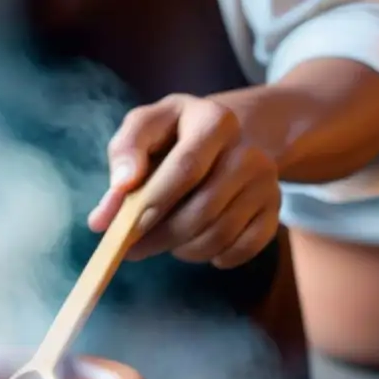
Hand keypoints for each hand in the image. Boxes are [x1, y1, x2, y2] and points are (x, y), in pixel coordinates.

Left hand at [88, 94, 280, 268]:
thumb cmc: (176, 135)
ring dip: (183, 250)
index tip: (127, 226)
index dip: (155, 201)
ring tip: (165, 239)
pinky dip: (214, 257)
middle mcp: (248, 151)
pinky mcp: (275, 209)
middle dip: (160, 237)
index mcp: (214, 121)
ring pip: (219, 235)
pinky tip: (196, 245)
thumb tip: (103, 217)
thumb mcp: (146, 128)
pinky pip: (242, 249)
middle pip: (203, 210)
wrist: (234, 135)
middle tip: (131, 248)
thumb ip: (122, 161)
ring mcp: (267, 182)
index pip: (187, 168)